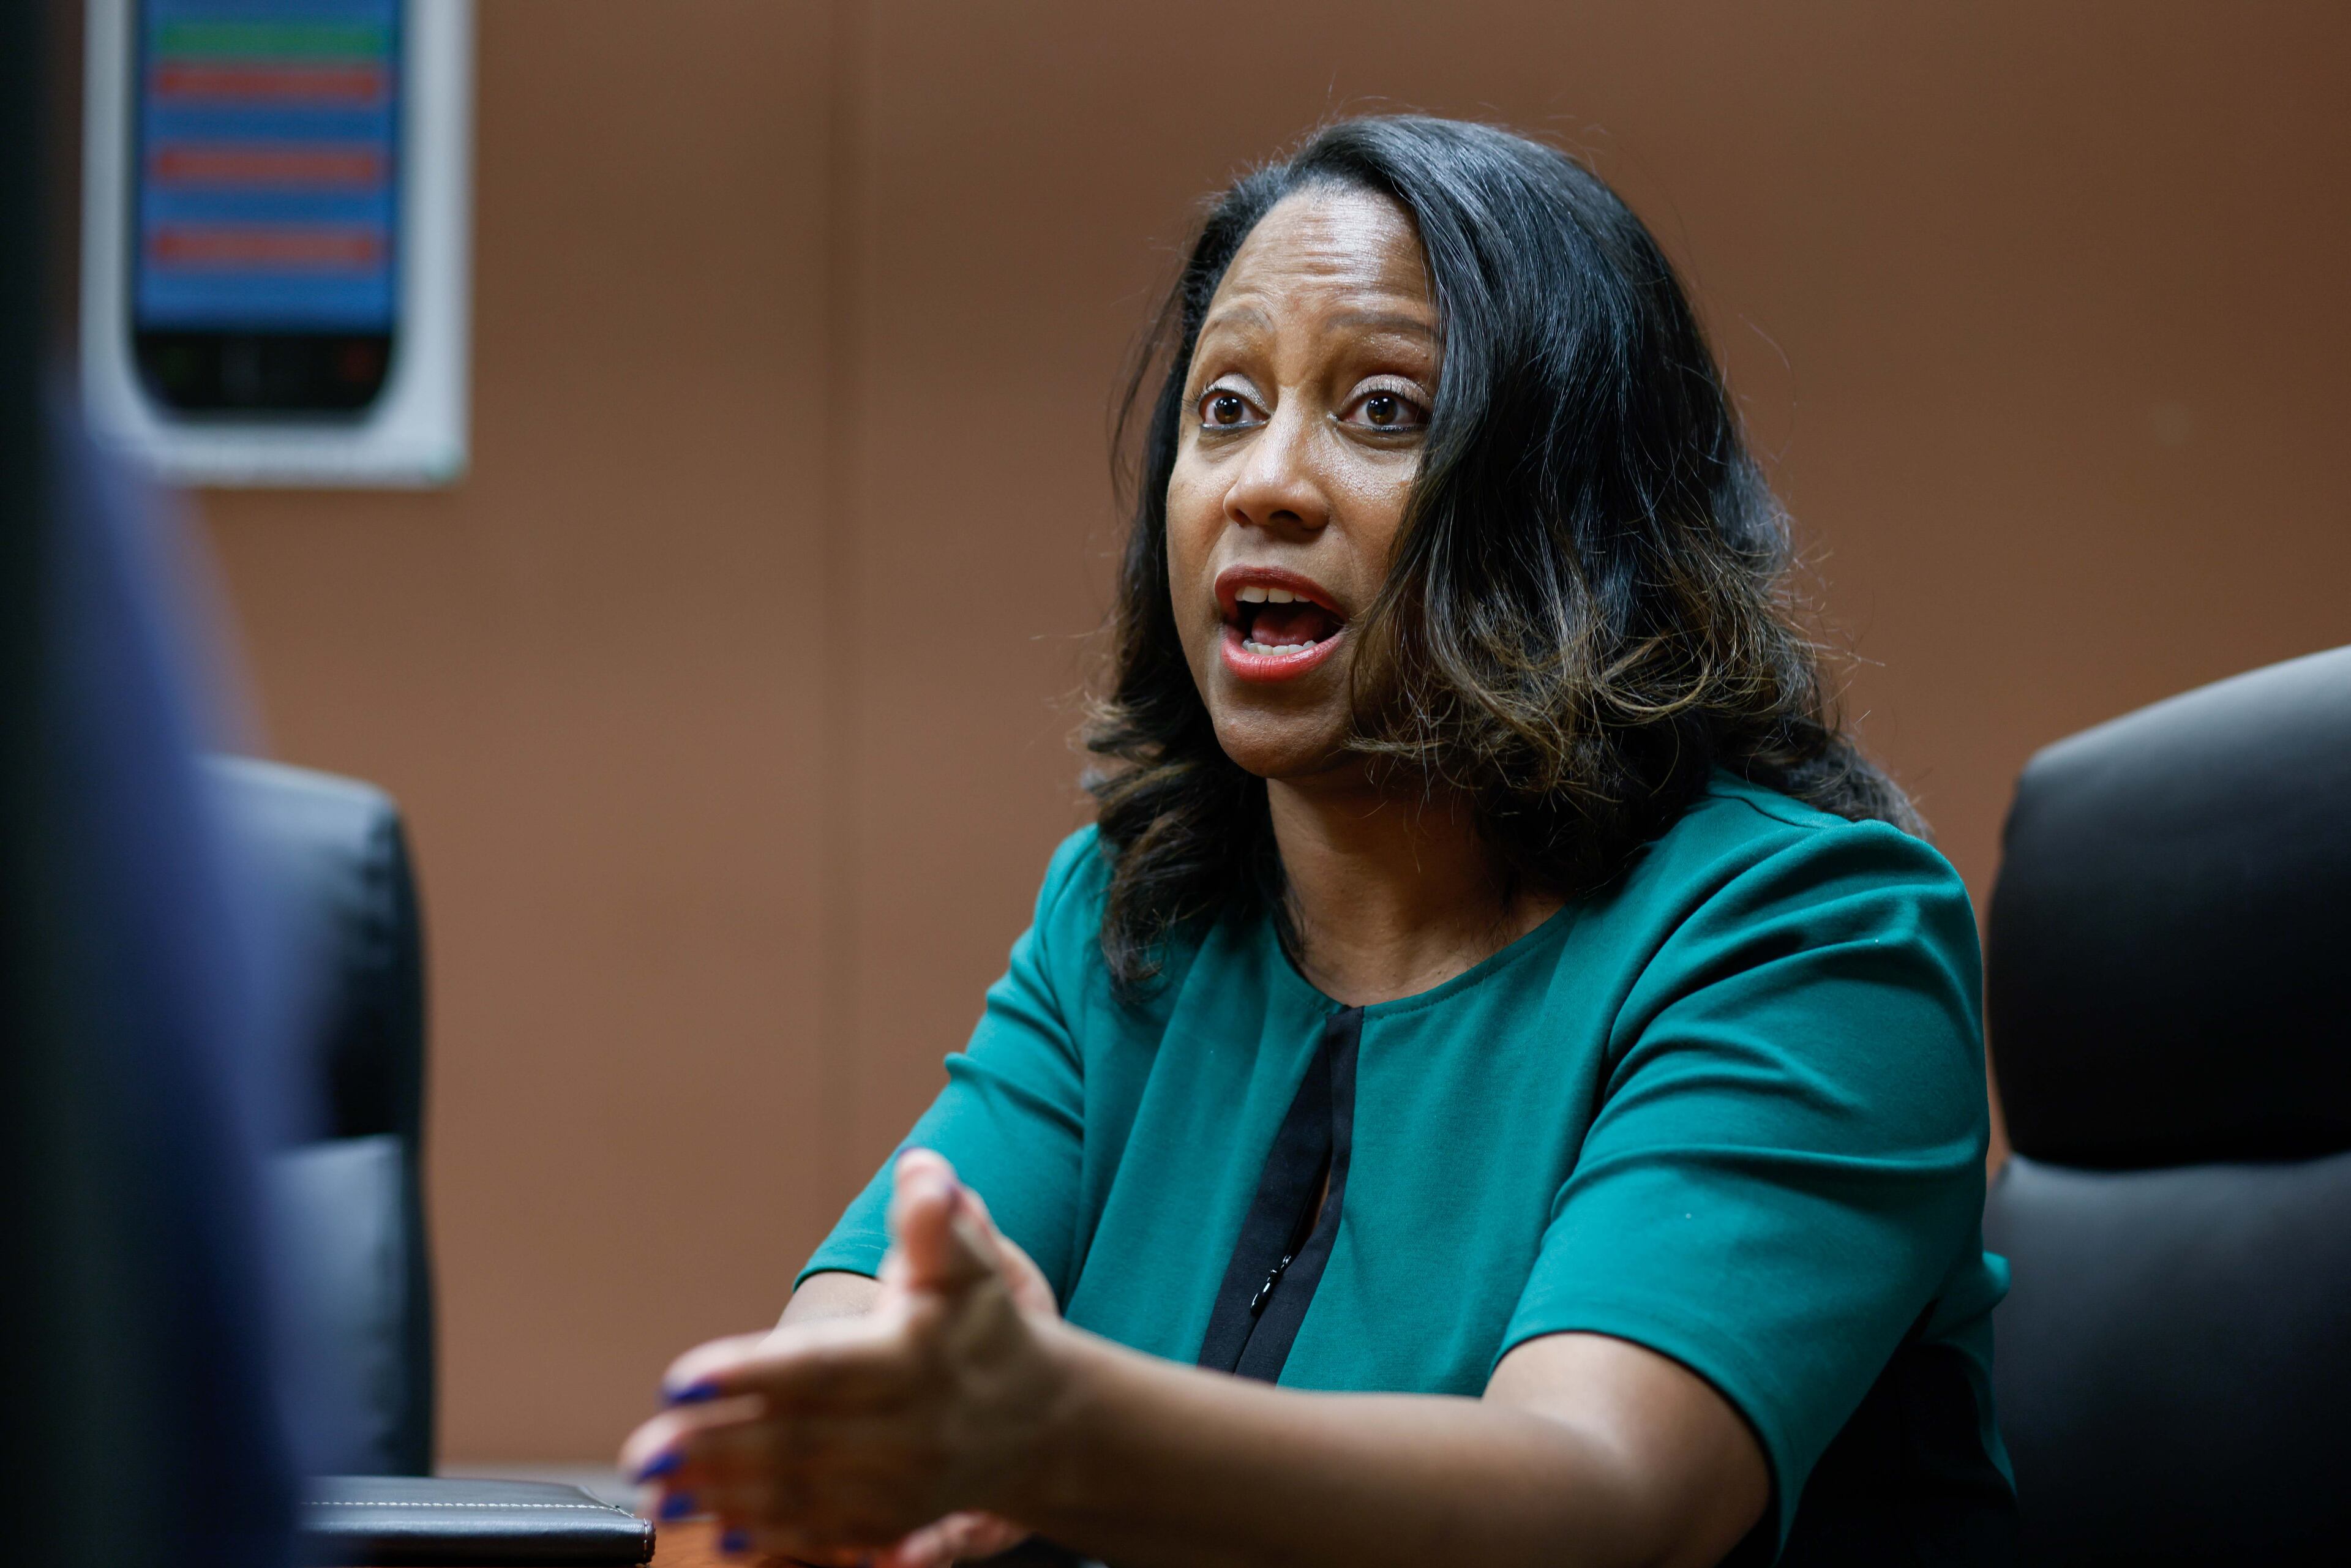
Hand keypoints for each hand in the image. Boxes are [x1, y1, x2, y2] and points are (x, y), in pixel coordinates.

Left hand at [621, 1151, 1067, 1567]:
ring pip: (802, 1494)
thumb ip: (937, 1221)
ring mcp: (900, 1484)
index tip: (680, 1378)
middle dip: (714, 1448)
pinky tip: (715, 1533)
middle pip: (798, 1440)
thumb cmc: (984, 1325)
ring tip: (657, 1492)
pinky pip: (823, 1534)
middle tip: (642, 1453)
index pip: (820, 1367)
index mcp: (913, 1358)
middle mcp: (908, 1429)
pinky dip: (769, 1536)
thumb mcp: (971, 1262)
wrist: (1041, 1418)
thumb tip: (924, 1172)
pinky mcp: (891, 1520)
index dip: (748, 1373)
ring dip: (725, 1496)